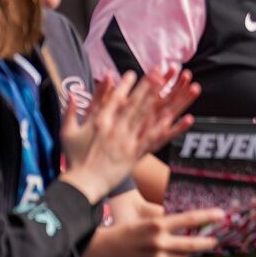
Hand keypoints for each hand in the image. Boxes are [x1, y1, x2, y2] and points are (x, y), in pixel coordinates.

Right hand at [60, 68, 201, 204]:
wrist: (82, 184)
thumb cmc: (74, 159)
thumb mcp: (67, 132)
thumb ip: (70, 111)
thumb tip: (70, 93)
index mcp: (100, 122)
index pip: (114, 99)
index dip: (124, 86)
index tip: (132, 73)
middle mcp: (116, 129)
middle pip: (136, 105)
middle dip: (148, 87)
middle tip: (160, 72)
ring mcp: (128, 142)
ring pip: (152, 118)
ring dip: (168, 103)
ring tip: (178, 90)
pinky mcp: (137, 154)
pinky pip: (159, 139)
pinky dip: (174, 129)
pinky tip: (187, 119)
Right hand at [82, 202, 223, 256]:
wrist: (104, 250)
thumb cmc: (125, 232)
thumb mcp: (146, 221)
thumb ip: (166, 222)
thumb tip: (189, 223)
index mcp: (157, 226)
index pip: (189, 220)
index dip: (207, 217)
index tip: (221, 215)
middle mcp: (158, 243)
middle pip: (192, 245)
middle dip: (207, 242)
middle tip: (214, 240)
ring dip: (188, 253)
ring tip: (186, 248)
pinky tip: (167, 256)